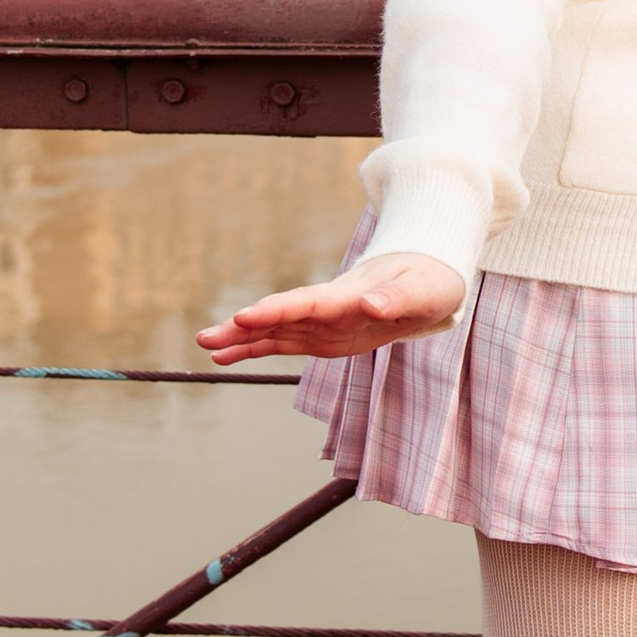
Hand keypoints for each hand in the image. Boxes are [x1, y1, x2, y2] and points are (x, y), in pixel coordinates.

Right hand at [197, 252, 465, 366]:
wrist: (426, 278)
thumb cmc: (430, 281)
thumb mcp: (426, 291)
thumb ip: (399, 298)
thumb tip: (371, 306)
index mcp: (351, 294)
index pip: (309, 302)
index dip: (277, 310)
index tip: (244, 317)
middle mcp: (329, 306)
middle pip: (281, 315)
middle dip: (245, 326)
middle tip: (208, 337)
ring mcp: (322, 320)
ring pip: (275, 329)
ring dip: (240, 338)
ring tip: (205, 347)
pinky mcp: (322, 334)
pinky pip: (282, 342)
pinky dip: (254, 349)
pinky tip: (224, 358)